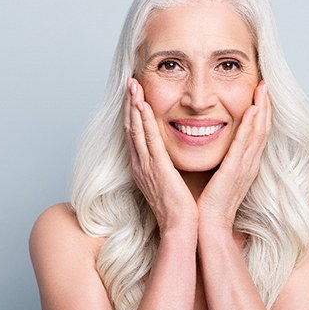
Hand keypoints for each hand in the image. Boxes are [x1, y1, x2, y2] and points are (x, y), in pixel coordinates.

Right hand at [124, 78, 197, 233]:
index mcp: (143, 166)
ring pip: (136, 129)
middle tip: (130, 82)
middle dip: (129, 103)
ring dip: (133, 106)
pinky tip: (142, 105)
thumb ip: (166, 165)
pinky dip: (144, 121)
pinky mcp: (157, 168)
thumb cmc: (178, 206)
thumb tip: (170, 153)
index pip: (135, 133)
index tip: (134, 94)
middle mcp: (140, 164)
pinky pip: (149, 140)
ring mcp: (146, 166)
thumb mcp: (168, 181)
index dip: (133, 113)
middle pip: (131, 127)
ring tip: (132, 86)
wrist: (179, 227)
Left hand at [197, 81, 271, 230]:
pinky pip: (244, 144)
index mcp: (246, 164)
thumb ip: (224, 161)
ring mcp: (245, 167)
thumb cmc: (211, 203)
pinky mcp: (235, 171)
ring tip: (262, 88)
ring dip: (261, 109)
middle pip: (262, 129)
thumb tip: (217, 146)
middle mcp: (250, 163)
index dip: (261, 112)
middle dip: (265, 105)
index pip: (257, 133)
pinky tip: (252, 110)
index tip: (259, 93)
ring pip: (258, 132)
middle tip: (265, 83)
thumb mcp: (220, 176)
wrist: (209, 225)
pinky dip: (250, 126)